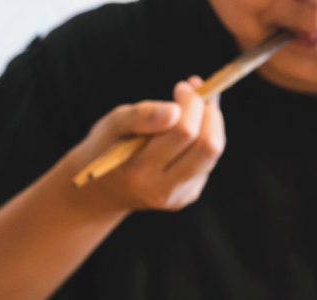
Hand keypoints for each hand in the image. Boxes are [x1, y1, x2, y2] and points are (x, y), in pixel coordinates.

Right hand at [68, 77, 224, 212]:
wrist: (105, 190)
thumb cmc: (108, 147)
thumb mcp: (114, 125)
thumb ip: (142, 116)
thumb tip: (175, 111)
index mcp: (141, 170)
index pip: (184, 132)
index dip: (191, 103)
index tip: (183, 87)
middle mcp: (163, 189)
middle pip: (207, 147)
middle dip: (210, 114)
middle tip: (197, 94)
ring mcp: (179, 196)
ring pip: (212, 155)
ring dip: (211, 125)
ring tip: (196, 106)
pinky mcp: (188, 196)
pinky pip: (207, 162)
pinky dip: (204, 139)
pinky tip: (188, 131)